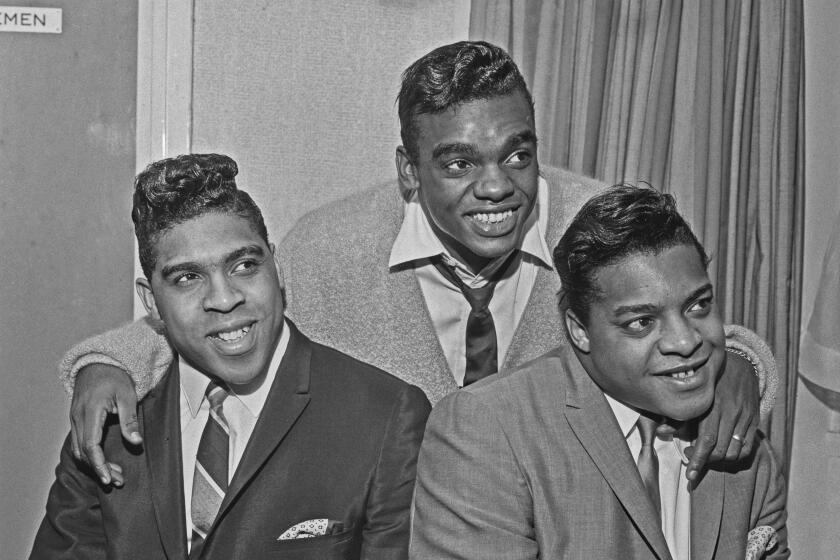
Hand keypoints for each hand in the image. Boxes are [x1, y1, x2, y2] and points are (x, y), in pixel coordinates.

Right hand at [69, 364, 141, 485]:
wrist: (98, 362)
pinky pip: (78, 442)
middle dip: (99, 469)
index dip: (99, 464)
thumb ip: (130, 420)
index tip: (109, 478)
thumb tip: (136, 443)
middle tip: (117, 480)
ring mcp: (74, 419)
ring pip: (78, 449)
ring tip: (113, 474)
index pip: (91, 445)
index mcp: (90, 411)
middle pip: (83, 452)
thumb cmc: (116, 377)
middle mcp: (77, 417)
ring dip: (93, 464)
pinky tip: (103, 460)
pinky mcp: (76, 419)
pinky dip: (89, 455)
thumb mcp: (128, 396)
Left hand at [685, 352, 758, 480]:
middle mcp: (732, 413)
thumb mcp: (690, 394)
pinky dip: (735, 455)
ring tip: (706, 455)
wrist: (738, 363)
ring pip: (735, 452)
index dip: (698, 461)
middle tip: (692, 458)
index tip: (690, 476)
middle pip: (721, 450)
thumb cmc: (708, 379)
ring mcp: (746, 417)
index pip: (706, 441)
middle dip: (706, 461)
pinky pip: (747, 447)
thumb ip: (677, 415)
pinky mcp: (755, 420)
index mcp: (713, 406)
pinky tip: (723, 451)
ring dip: (720, 460)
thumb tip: (661, 434)